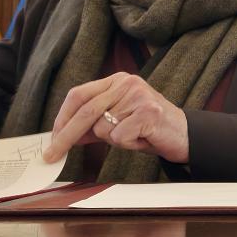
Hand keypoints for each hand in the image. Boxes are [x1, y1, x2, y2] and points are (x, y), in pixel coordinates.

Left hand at [45, 74, 188, 165]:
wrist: (184, 135)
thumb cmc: (148, 129)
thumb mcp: (117, 124)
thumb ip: (92, 126)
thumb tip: (63, 135)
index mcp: (116, 81)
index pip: (79, 95)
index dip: (62, 117)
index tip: (52, 138)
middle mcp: (125, 83)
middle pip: (85, 111)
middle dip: (66, 136)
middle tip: (52, 155)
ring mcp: (138, 95)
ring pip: (102, 128)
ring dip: (114, 140)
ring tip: (134, 136)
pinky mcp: (148, 111)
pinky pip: (119, 136)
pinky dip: (127, 144)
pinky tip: (143, 137)